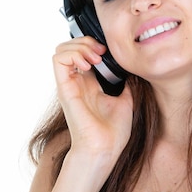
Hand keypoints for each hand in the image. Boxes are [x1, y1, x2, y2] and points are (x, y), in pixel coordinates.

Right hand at [52, 36, 133, 158]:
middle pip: (70, 48)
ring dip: (79, 46)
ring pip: (61, 50)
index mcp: (90, 84)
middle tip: (102, 52)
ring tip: (95, 57)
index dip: (94, 45)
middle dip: (86, 42)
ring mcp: (69, 85)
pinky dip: (72, 54)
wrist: (105, 149)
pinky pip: (58, 61)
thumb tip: (134, 70)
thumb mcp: (127, 101)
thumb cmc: (113, 133)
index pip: (82, 54)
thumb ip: (127, 84)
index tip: (110, 52)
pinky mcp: (65, 89)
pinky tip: (88, 64)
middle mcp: (77, 82)